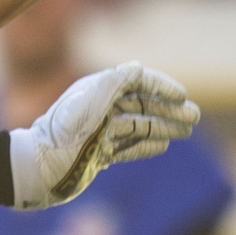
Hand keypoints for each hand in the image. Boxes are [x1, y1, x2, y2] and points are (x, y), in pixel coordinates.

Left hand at [12, 61, 202, 207]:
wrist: (41, 166)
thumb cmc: (66, 130)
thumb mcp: (93, 97)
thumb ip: (117, 80)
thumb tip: (138, 67)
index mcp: (99, 90)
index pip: (137, 81)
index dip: (161, 87)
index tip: (182, 96)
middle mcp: (100, 108)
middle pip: (142, 104)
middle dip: (169, 109)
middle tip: (194, 117)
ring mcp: (100, 132)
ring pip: (138, 126)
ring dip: (164, 126)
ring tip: (186, 131)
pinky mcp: (98, 154)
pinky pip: (127, 146)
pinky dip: (146, 144)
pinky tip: (163, 145)